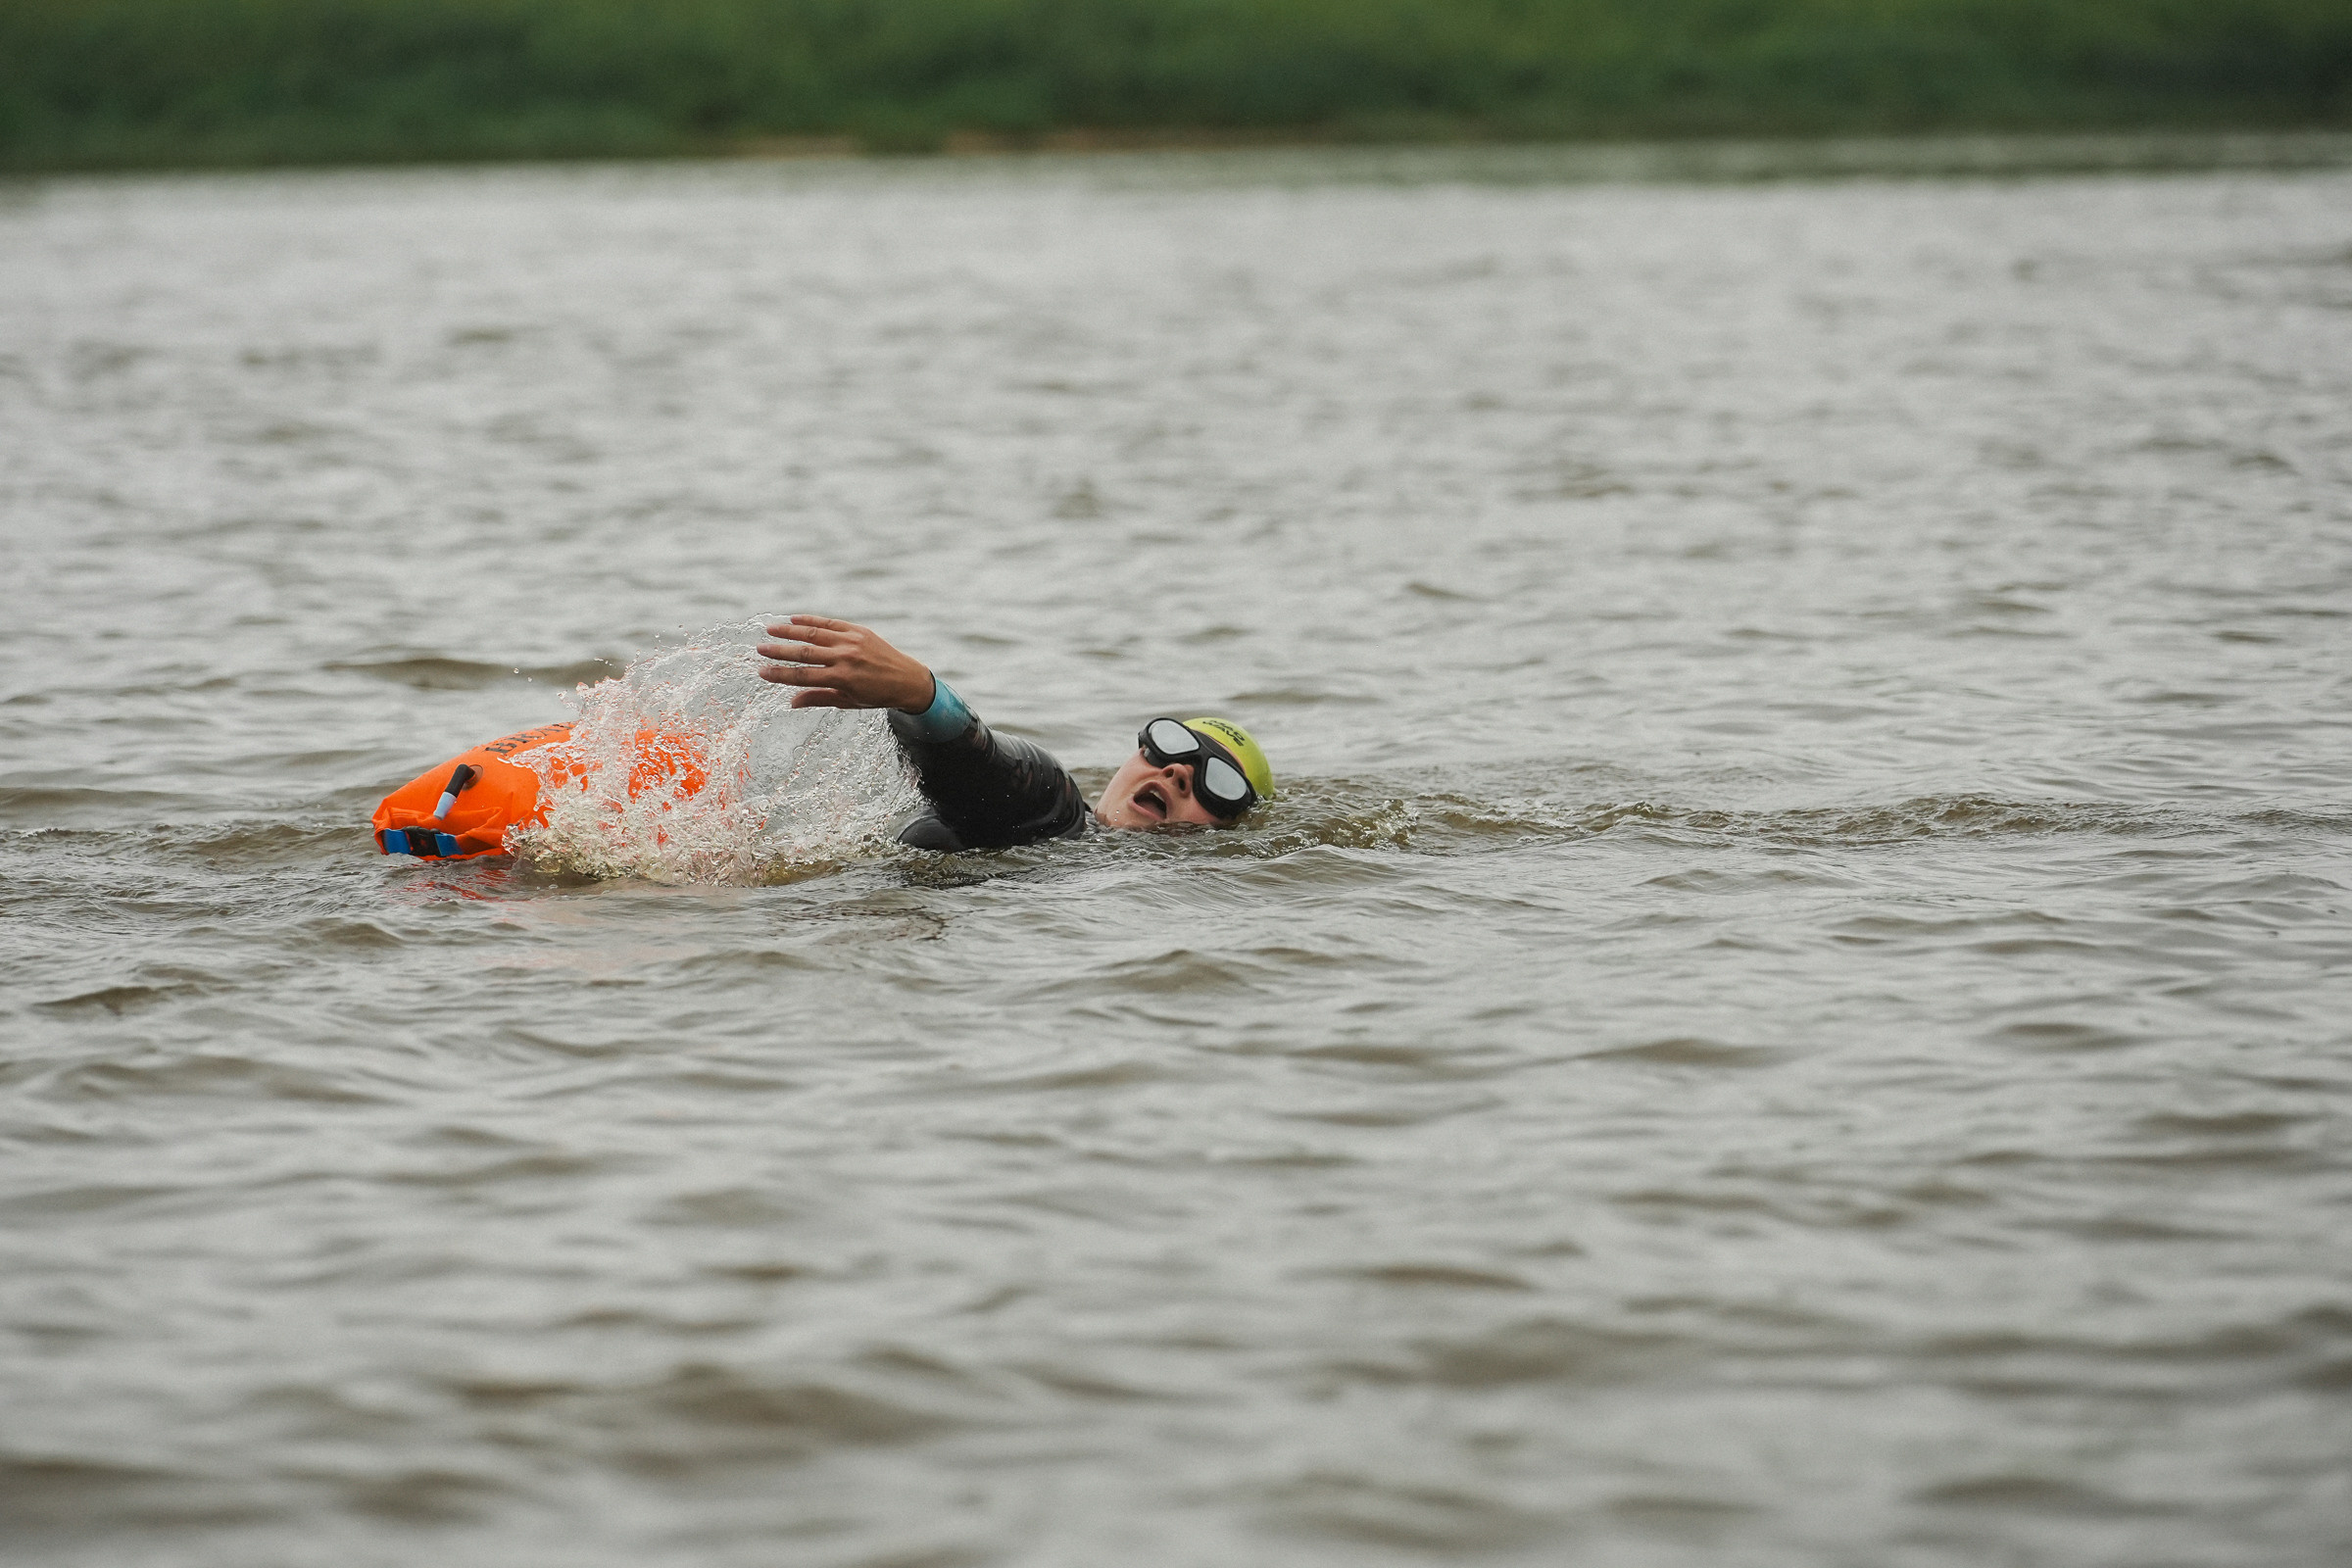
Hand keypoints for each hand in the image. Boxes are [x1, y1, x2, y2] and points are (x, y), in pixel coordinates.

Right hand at [754, 616, 935, 711]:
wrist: (907, 680)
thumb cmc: (876, 695)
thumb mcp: (848, 702)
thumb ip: (819, 698)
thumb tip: (791, 702)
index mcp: (842, 679)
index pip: (803, 676)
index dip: (780, 674)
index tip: (762, 672)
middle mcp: (846, 658)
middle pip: (804, 653)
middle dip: (779, 651)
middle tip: (759, 649)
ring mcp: (852, 642)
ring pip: (814, 634)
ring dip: (790, 631)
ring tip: (770, 630)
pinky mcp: (859, 631)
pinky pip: (830, 623)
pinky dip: (811, 620)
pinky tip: (794, 619)